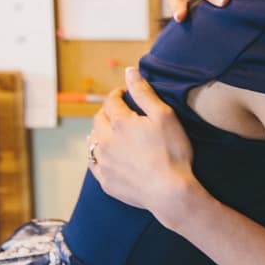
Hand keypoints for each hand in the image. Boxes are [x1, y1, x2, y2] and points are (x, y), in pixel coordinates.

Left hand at [88, 66, 199, 222]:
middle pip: (98, 120)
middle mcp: (105, 141)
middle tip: (117, 112)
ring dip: (99, 133)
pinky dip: (98, 156)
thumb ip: (144, 93)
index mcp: (120, 123)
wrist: (170, 193)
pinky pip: (94, 164)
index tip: (122, 94)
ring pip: (93, 142)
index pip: (111, 101)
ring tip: (111, 133)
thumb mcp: (165, 117)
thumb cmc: (172, 153)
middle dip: (106, 112)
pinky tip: (106, 156)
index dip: (117, 95)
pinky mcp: (106, 181)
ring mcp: (104, 163)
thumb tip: (129, 71)